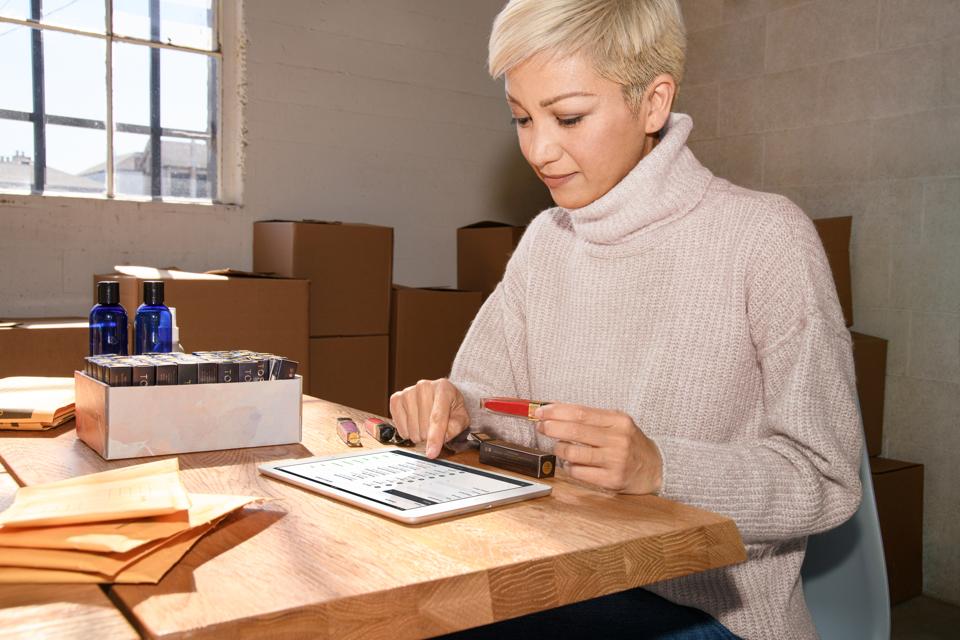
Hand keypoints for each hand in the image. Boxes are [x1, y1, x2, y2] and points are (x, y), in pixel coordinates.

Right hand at [390, 379, 469, 458]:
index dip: (434, 438)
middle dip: (430, 436)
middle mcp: (424, 386)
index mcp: (443, 388)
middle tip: (436, 430)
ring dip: (419, 434)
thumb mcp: (461, 417)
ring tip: (426, 425)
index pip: (437, 417)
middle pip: (423, 426)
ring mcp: (408, 392)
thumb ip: (455, 428)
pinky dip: (407, 432)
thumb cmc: (451, 406)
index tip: (431, 454)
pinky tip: (414, 424)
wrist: (440, 395)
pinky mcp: (396, 398)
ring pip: (411, 429)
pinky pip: (399, 426)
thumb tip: (441, 439)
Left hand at [534, 403, 661, 493]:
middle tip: (540, 426)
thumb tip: (555, 409)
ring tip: (559, 447)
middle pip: (574, 430)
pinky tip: (572, 463)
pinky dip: (569, 467)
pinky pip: (579, 472)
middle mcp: (618, 439)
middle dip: (551, 427)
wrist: (656, 468)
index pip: (580, 412)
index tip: (540, 411)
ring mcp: (615, 461)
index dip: (556, 411)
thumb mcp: (616, 423)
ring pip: (573, 453)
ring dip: (559, 449)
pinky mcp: (612, 480)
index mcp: (619, 421)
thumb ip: (590, 417)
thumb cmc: (630, 444)